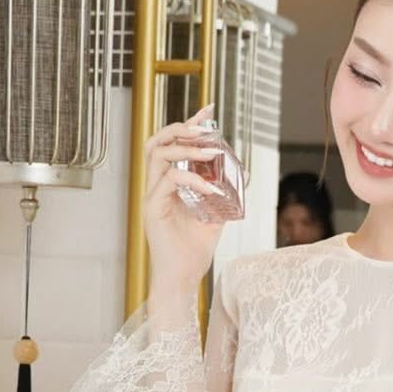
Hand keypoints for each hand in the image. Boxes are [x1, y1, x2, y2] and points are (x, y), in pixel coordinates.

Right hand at [143, 117, 234, 294]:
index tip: (208, 111)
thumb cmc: (193, 252)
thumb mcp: (215, 216)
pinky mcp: (153, 209)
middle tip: (205, 128)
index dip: (189, 125)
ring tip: (211, 151)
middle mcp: (155, 187)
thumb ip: (221, 196)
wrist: (183, 280)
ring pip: (158, 155)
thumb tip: (240, 178)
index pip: (171, 146)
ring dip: (186, 148)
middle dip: (181, 128)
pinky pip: (169, 181)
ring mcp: (152, 197)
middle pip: (157, 142)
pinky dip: (192, 179)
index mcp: (167, 185)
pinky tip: (210, 187)